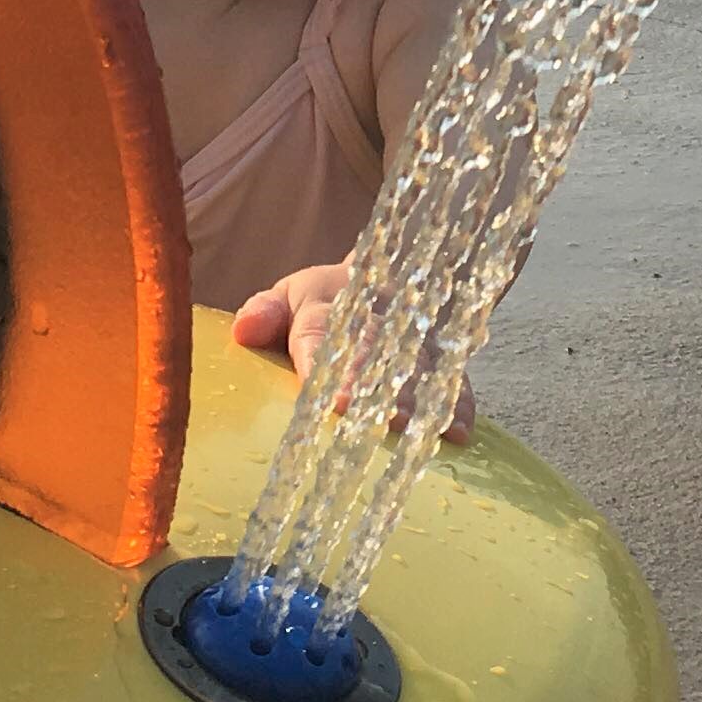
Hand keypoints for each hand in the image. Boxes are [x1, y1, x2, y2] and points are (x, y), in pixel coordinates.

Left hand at [231, 265, 474, 441]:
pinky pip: (454, 375)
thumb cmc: (329, 301)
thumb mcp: (292, 295)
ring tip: (413, 430)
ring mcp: (413, 333)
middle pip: (374, 353)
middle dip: (376, 389)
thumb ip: (267, 312)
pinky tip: (458, 431)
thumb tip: (244, 331)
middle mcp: (375, 318)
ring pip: (416, 366)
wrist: (393, 270)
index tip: (333, 398)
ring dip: (416, 400)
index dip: (324, 363)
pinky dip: (458, 402)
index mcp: (327, 304)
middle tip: (379, 421)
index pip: (320, 333)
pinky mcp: (445, 351)